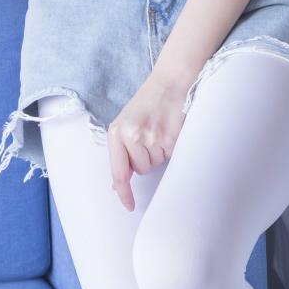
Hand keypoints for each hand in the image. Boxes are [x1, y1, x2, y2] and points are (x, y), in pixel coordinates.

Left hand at [108, 70, 191, 209]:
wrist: (169, 82)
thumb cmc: (147, 104)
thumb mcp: (125, 124)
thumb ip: (120, 152)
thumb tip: (117, 184)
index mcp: (116, 132)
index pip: (118, 172)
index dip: (123, 193)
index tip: (129, 206)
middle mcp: (132, 136)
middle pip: (142, 169)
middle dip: (146, 158)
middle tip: (149, 135)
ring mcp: (152, 137)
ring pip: (157, 163)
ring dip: (159, 152)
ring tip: (160, 129)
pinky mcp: (171, 137)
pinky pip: (171, 155)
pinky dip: (171, 146)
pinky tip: (170, 129)